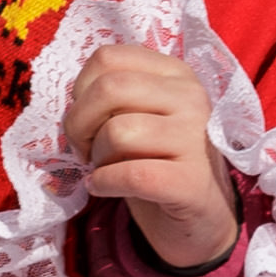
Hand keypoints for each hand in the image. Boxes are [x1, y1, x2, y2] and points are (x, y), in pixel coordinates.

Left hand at [64, 44, 239, 269]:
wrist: (201, 218)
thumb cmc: (160, 162)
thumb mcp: (142, 116)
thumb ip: (115, 97)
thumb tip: (74, 102)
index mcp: (175, 74)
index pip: (108, 58)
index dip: (81, 90)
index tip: (86, 119)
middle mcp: (191, 98)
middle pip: (108, 89)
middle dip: (79, 123)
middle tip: (84, 148)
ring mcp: (196, 139)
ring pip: (117, 132)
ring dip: (97, 158)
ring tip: (104, 169)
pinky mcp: (192, 182)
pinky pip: (131, 174)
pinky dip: (104, 183)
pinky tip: (102, 188)